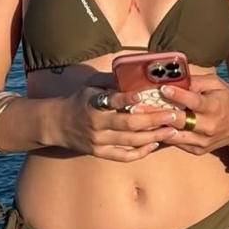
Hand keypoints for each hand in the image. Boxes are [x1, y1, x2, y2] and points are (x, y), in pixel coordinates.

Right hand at [45, 85, 177, 160]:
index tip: (142, 95)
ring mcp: (98, 141)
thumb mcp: (90, 85)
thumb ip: (110, 80)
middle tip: (173, 115)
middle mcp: (97, 124)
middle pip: (128, 124)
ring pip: (130, 141)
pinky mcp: (99, 153)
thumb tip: (134, 72)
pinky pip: (123, 156)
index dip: (126, 98)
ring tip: (171, 131)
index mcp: (94, 104)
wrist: (55, 124)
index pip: (111, 101)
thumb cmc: (78, 101)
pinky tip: (154, 145)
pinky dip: (140, 152)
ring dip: (153, 136)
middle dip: (153, 120)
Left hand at [135, 74, 228, 153]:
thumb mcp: (217, 84)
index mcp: (215, 107)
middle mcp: (209, 126)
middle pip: (180, 121)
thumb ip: (197, 81)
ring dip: (155, 127)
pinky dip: (162, 136)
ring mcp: (202, 141)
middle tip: (138, 107)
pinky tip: (148, 129)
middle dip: (158, 113)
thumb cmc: (227, 100)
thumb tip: (176, 78)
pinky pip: (176, 143)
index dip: (178, 95)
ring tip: (137, 119)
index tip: (163, 88)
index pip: (194, 102)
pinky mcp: (197, 150)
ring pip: (174, 135)